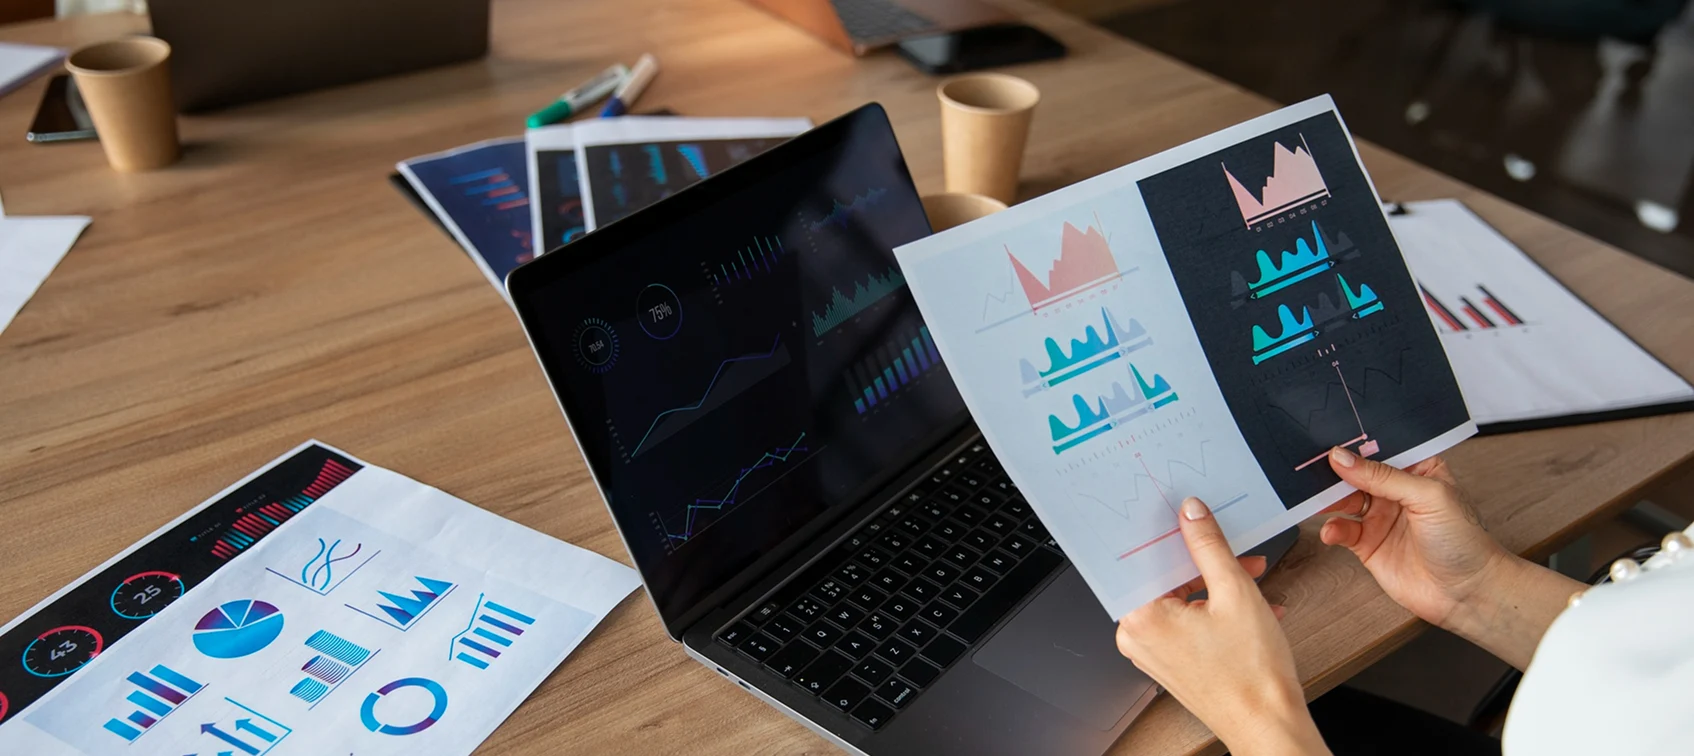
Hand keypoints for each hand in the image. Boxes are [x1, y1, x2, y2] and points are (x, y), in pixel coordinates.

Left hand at [1117, 497, 1329, 755]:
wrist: (1268, 724)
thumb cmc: (1251, 674)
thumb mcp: (1234, 591)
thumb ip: (1208, 545)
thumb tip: (1192, 513)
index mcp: (1140, 617)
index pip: (1141, 558)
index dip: (1167, 534)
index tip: (1185, 518)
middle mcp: (1137, 636)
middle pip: (1164, 578)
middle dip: (1204, 562)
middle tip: (1235, 553)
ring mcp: (1153, 651)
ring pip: (1180, 599)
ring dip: (1216, 585)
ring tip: (1253, 580)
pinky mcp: (1171, 661)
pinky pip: (1186, 621)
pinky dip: (1215, 610)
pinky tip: (1251, 607)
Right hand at [1321, 448, 1582, 668]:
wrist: (1468, 593)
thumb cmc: (1464, 541)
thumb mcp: (1428, 496)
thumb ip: (1383, 476)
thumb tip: (1342, 458)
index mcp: (1417, 470)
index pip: (1380, 449)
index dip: (1355, 444)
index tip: (1329, 439)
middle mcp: (1396, 492)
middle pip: (1357, 473)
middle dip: (1335, 471)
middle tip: (1312, 469)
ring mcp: (1381, 518)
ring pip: (1344, 500)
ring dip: (1329, 499)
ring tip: (1316, 499)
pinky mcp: (1368, 545)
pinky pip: (1342, 531)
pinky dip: (1332, 529)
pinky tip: (1331, 531)